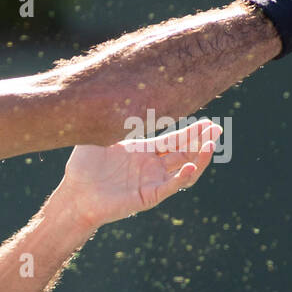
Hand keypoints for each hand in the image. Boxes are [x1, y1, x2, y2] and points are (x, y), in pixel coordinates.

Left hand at [52, 119, 221, 229]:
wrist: (74, 194)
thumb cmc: (83, 166)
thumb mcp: (100, 135)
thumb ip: (116, 120)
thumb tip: (126, 94)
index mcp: (143, 150)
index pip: (174, 140)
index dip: (192, 132)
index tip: (207, 122)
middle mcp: (151, 166)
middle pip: (185, 152)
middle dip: (202, 141)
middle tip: (217, 130)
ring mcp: (151, 182)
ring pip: (184, 170)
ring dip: (199, 159)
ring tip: (211, 146)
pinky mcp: (147, 196)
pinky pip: (170, 187)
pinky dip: (182, 178)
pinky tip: (191, 166)